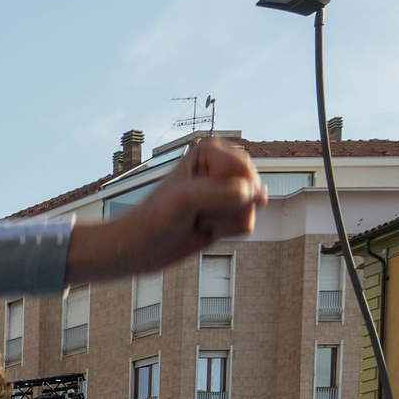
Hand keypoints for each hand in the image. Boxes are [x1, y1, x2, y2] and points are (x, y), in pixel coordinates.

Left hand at [64, 135, 262, 280]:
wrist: (139, 248)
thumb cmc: (154, 219)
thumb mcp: (188, 200)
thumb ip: (228, 193)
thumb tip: (259, 196)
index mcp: (210, 151)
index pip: (242, 169)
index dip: (222, 189)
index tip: (195, 195)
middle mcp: (221, 167)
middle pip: (251, 188)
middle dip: (225, 206)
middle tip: (195, 210)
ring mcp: (226, 192)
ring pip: (250, 208)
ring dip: (223, 221)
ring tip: (196, 219)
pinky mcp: (227, 213)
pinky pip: (246, 224)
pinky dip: (225, 231)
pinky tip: (203, 229)